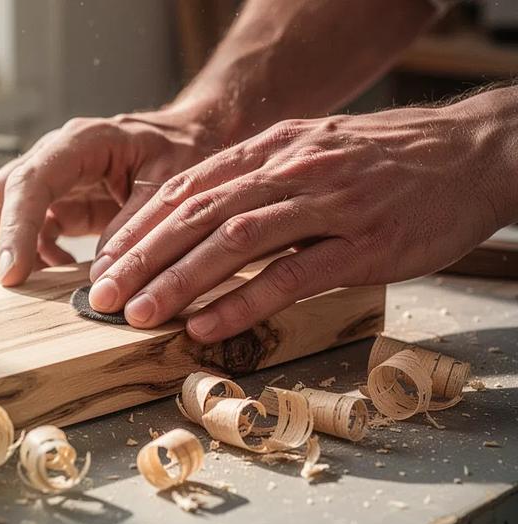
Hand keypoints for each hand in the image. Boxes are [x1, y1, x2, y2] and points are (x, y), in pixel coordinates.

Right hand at [0, 108, 218, 284]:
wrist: (192, 139)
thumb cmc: (183, 152)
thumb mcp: (170, 186)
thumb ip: (136, 227)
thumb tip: (101, 277)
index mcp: (83, 142)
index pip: (32, 181)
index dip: (16, 227)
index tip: (13, 272)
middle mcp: (59, 155)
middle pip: (2, 191)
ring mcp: (57, 180)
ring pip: (7, 209)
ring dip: (1, 248)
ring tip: (7, 288)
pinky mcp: (64, 204)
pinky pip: (36, 231)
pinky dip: (36, 256)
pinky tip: (54, 275)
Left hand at [88, 104, 510, 341]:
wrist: (471, 152)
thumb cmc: (386, 161)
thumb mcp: (313, 153)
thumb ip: (260, 181)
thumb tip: (205, 217)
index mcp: (272, 150)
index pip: (188, 189)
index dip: (141, 228)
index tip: (106, 261)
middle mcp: (290, 171)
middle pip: (199, 214)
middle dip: (143, 258)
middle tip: (101, 296)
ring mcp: (327, 205)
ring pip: (236, 242)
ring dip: (180, 280)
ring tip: (139, 315)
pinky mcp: (362, 244)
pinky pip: (292, 275)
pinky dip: (244, 301)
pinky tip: (207, 325)